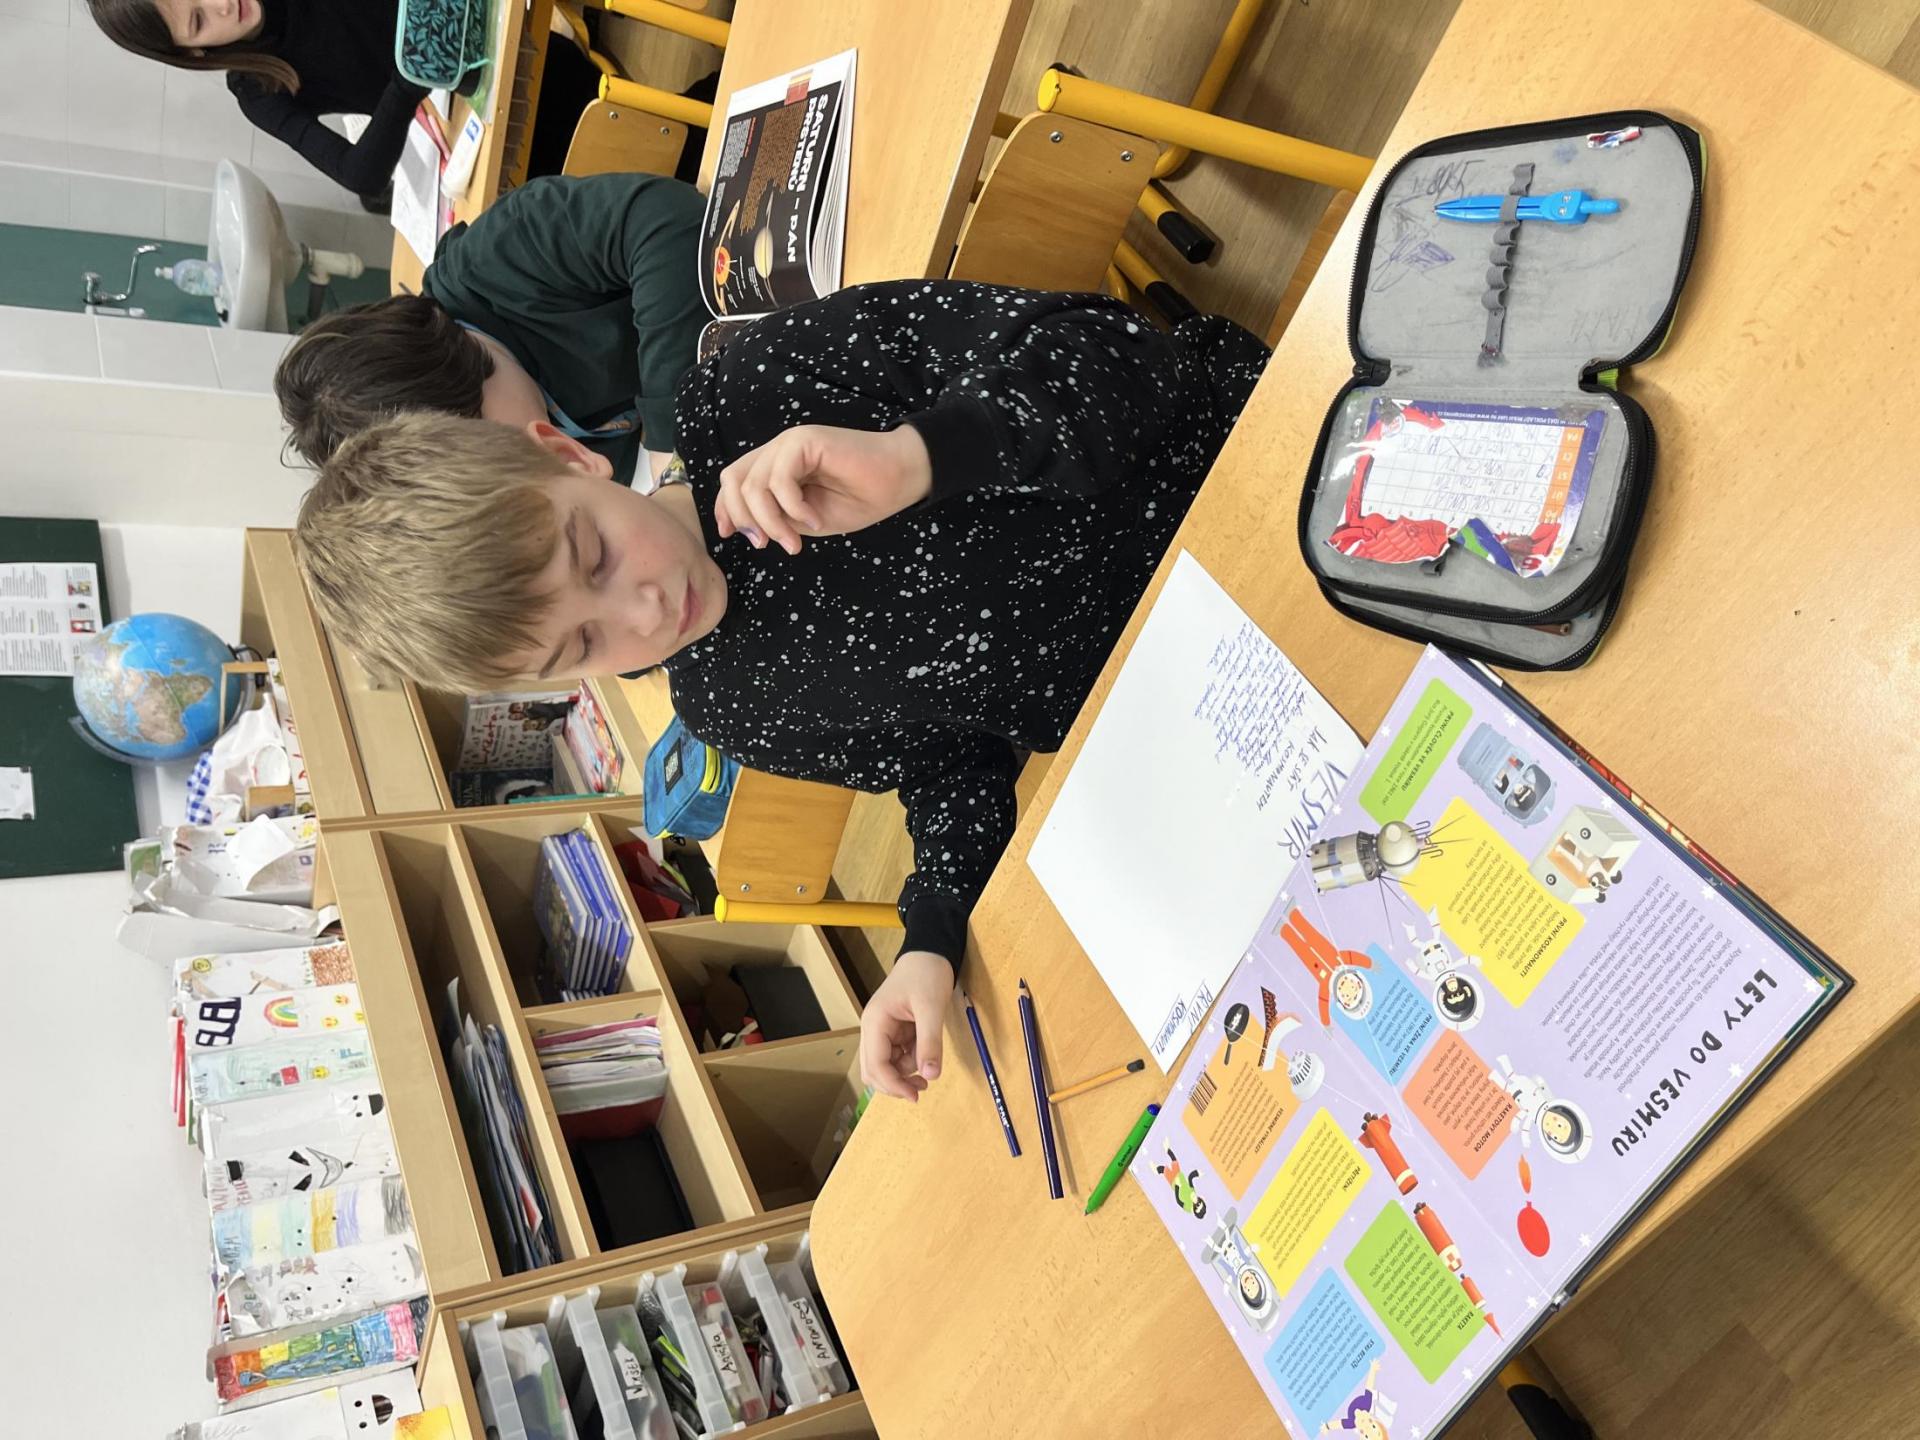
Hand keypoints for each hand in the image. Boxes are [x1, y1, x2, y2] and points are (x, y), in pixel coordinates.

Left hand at [714, 423, 931, 554]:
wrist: (899, 480)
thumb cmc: (859, 499)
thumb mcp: (806, 519)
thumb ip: (775, 518)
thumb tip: (744, 528)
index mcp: (775, 467)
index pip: (734, 482)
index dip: (726, 508)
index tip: (733, 536)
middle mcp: (777, 451)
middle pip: (734, 480)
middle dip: (743, 518)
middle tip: (765, 544)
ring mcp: (789, 443)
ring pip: (754, 485)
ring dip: (771, 521)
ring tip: (795, 541)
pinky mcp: (805, 440)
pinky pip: (780, 480)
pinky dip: (793, 508)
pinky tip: (814, 520)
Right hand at [858, 949, 953, 1101]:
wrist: (930, 953)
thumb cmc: (926, 974)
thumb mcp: (932, 1008)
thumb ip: (930, 1042)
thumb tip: (931, 1075)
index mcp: (875, 1022)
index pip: (875, 1066)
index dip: (893, 1085)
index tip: (916, 1095)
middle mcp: (873, 1029)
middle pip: (873, 1071)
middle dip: (896, 1083)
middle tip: (922, 1089)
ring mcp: (882, 1031)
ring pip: (886, 1067)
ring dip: (905, 1073)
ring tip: (929, 1066)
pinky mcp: (894, 1032)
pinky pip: (898, 1057)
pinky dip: (911, 1062)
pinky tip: (926, 1055)